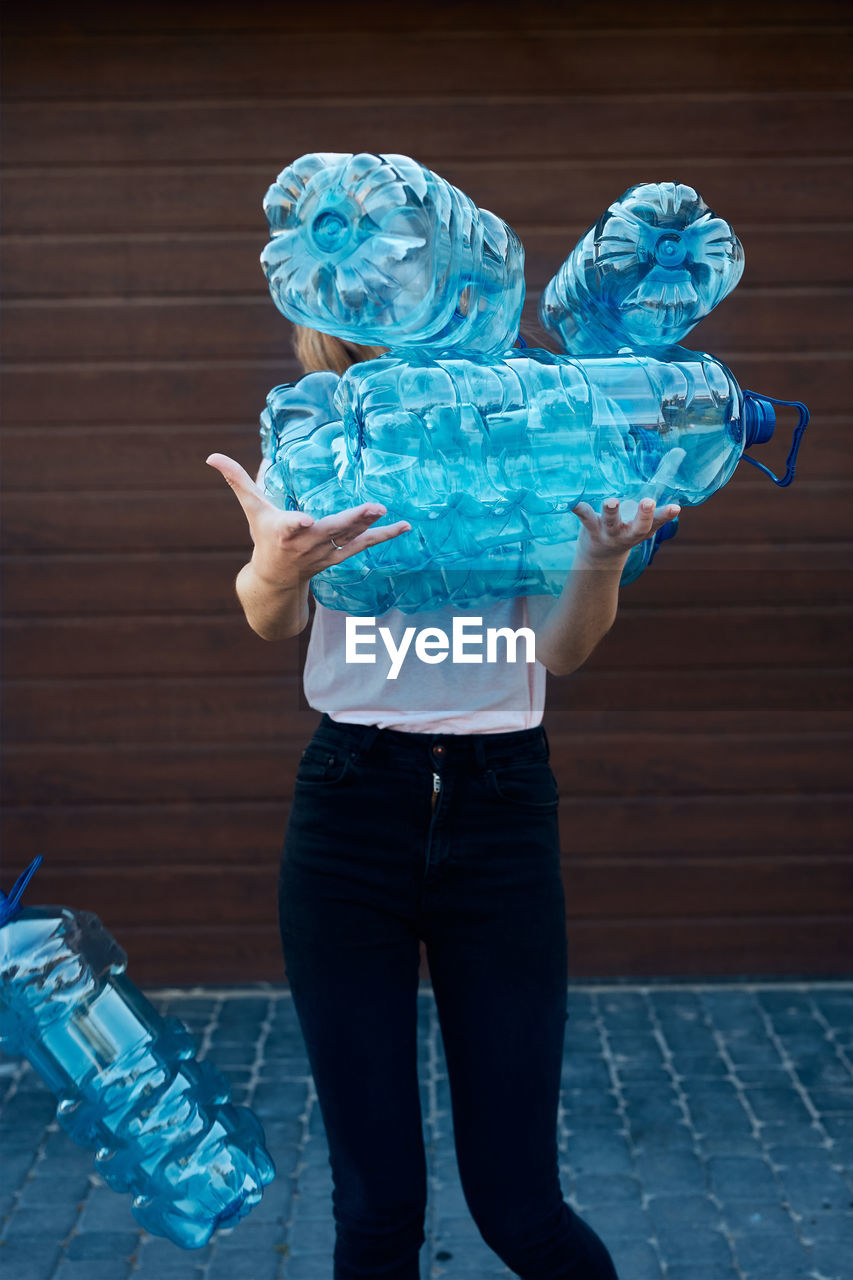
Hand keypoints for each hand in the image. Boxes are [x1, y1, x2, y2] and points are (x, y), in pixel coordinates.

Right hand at [206, 453, 410, 588]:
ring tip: (387, 511)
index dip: (297, 524)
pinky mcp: (339, 555)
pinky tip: (405, 527)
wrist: (277, 578)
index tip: (305, 520)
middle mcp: (306, 544)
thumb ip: (236, 480)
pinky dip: (384, 536)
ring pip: (350, 538)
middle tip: (374, 507)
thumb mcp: (251, 509)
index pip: (289, 527)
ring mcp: (325, 552)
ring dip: (371, 526)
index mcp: (283, 531)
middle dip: (352, 519)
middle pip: (331, 530)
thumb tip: (212, 456)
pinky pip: (363, 545)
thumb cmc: (264, 536)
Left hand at [571, 496, 680, 567]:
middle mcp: (627, 533)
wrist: (601, 557)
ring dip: (612, 512)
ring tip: (612, 501)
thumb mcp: (642, 512)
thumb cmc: (626, 526)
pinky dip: (579, 509)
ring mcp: (609, 533)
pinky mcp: (591, 529)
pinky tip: (573, 502)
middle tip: (648, 502)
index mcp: (643, 529)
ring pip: (611, 523)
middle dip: (643, 515)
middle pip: (638, 527)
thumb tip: (678, 453)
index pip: (658, 521)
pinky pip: (585, 518)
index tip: (676, 508)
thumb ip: (657, 487)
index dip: (667, 515)